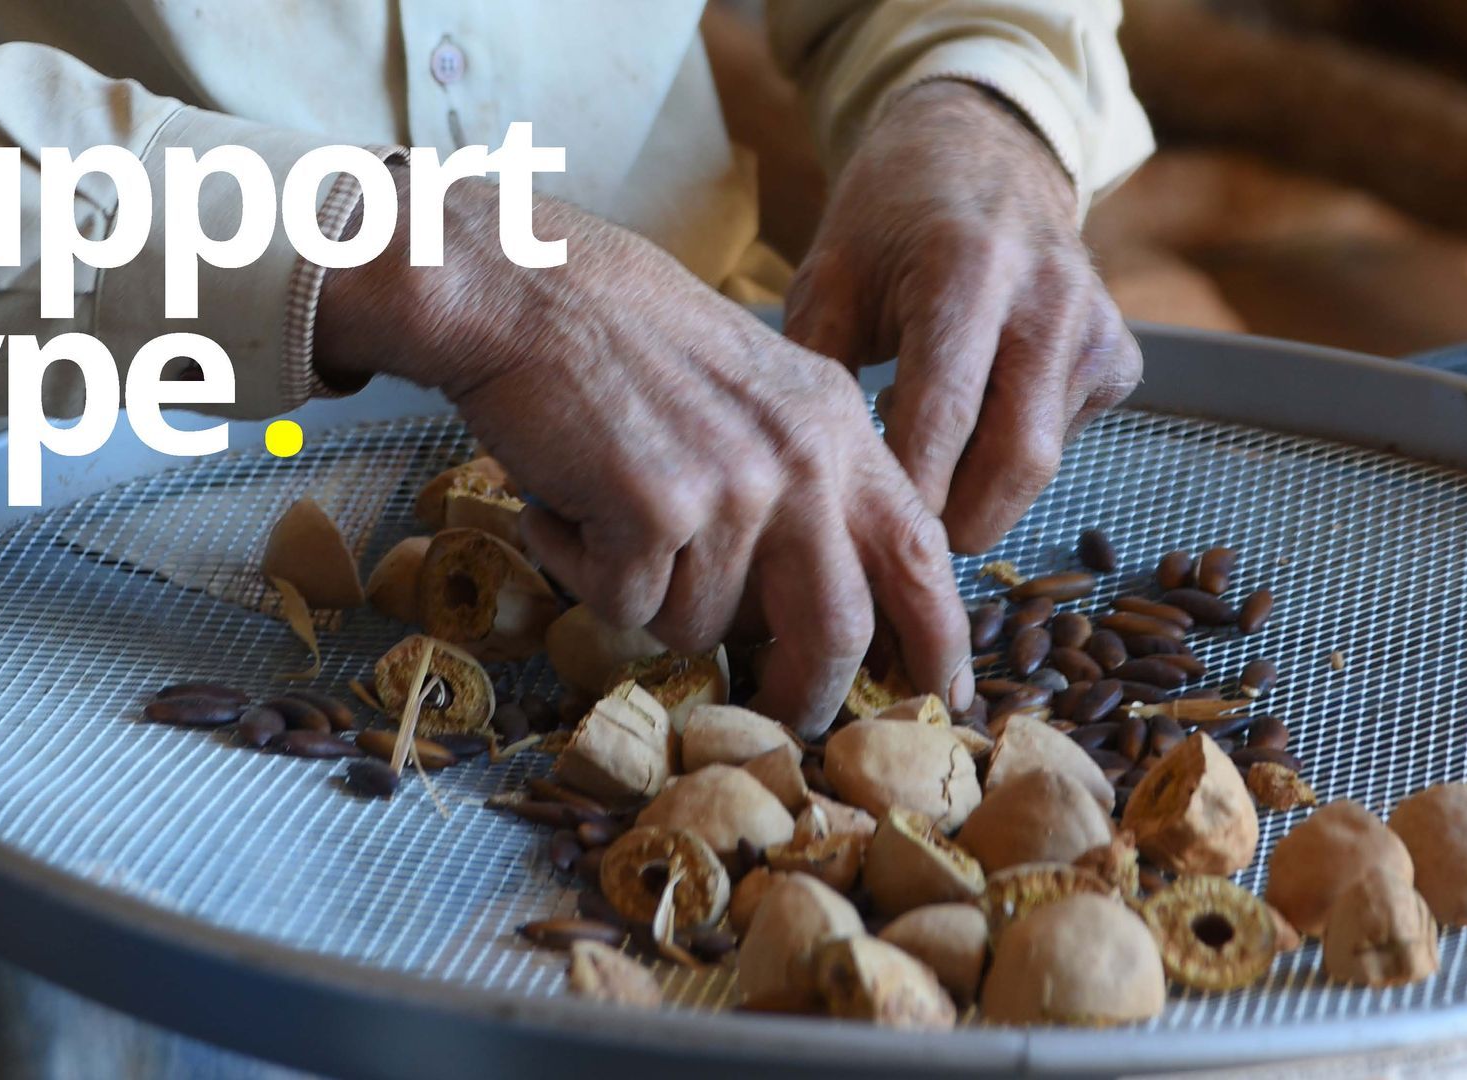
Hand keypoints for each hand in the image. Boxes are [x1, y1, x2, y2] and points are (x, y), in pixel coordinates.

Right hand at [314, 175, 973, 734]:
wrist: (525, 288)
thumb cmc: (621, 337)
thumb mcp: (754, 389)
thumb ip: (802, 478)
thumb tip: (807, 604)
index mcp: (836, 427)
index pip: (917, 551)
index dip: (938, 636)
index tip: (942, 695)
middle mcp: (800, 460)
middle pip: (838, 628)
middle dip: (809, 694)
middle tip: (782, 719)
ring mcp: (731, 487)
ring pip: (703, 627)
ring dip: (646, 597)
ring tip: (608, 515)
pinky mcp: (653, 510)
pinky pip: (623, 606)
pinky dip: (580, 569)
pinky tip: (564, 503)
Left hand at [785, 81, 1141, 552]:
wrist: (981, 152)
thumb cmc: (889, 223)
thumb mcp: (829, 277)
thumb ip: (814, 369)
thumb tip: (799, 475)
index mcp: (968, 269)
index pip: (944, 414)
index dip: (909, 490)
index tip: (868, 533)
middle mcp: (1049, 297)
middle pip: (1017, 458)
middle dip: (958, 520)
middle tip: (902, 539)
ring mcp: (1095, 328)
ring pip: (1042, 462)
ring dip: (978, 489)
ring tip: (922, 464)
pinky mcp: (1119, 356)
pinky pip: (1062, 441)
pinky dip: (1009, 455)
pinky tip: (971, 419)